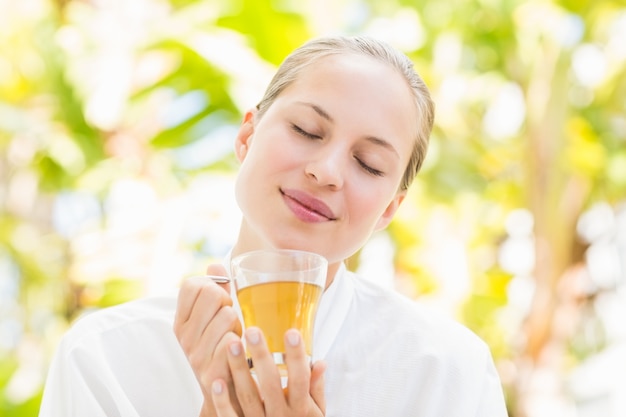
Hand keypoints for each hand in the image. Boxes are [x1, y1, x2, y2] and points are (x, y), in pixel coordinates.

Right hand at [173, 264, 242, 415]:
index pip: (192, 284)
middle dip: (229, 302)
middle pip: (212, 294)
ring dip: (239, 324)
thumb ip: (215, 291)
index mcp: (181, 320)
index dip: (212, 286)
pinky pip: (233, 340)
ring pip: (227, 314)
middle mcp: (183, 336)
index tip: (219, 301)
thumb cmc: (223, 350)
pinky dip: (242, 343)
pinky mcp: (211, 371)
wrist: (225, 394)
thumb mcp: (213, 320)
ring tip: (237, 337)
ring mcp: (195, 354)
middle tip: (231, 320)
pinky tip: (240, 352)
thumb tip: (215, 265)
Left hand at [211, 327, 325, 416]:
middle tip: (253, 331)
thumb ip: (316, 389)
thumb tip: (319, 362)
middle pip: (271, 384)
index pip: (301, 379)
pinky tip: (216, 380)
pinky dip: (221, 401)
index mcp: (300, 410)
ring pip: (248, 396)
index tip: (292, 333)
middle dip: (262, 357)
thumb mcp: (316, 414)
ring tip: (232, 344)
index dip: (297, 356)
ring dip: (239, 370)